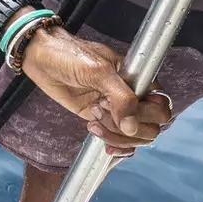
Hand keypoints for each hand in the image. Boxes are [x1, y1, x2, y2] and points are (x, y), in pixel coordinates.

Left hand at [19, 25, 171, 154]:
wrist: (41, 58)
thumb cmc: (70, 55)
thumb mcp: (98, 72)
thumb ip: (121, 98)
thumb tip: (132, 126)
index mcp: (139, 80)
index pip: (160, 108)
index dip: (144, 116)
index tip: (118, 109)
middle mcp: (132, 96)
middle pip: (151, 127)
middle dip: (127, 128)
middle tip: (99, 110)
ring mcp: (116, 110)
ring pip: (135, 138)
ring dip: (116, 136)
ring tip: (93, 120)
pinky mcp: (100, 119)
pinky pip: (119, 140)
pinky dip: (115, 146)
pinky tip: (103, 144)